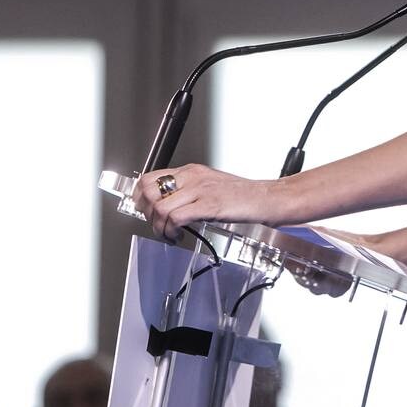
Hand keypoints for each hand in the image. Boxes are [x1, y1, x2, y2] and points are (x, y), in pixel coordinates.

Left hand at [133, 164, 281, 241]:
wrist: (267, 198)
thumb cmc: (242, 196)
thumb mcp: (210, 186)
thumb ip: (189, 192)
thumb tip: (166, 205)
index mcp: (191, 171)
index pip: (150, 178)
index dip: (140, 198)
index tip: (144, 212)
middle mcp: (192, 176)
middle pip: (149, 191)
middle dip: (146, 214)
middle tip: (157, 226)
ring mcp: (200, 190)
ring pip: (159, 207)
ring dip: (158, 228)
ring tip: (168, 235)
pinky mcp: (209, 205)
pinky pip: (176, 217)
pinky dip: (171, 231)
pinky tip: (178, 236)